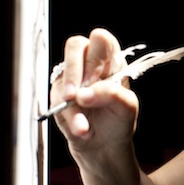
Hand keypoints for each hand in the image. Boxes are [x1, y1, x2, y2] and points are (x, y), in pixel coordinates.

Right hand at [49, 27, 139, 154]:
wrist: (104, 145)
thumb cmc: (118, 119)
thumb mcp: (127, 107)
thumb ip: (112, 94)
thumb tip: (84, 93)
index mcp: (111, 61)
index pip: (102, 39)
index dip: (96, 54)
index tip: (96, 77)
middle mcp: (89, 64)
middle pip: (75, 45)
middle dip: (75, 71)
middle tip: (77, 95)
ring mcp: (72, 78)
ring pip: (63, 76)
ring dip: (72, 104)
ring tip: (85, 125)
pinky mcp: (58, 95)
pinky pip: (56, 99)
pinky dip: (69, 117)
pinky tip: (82, 128)